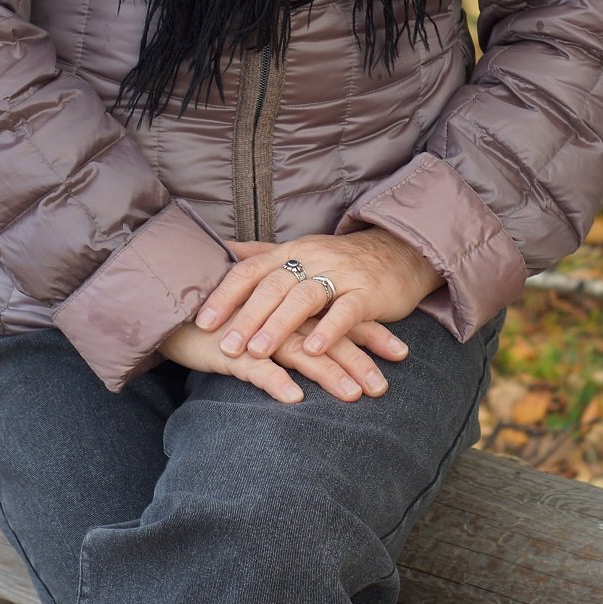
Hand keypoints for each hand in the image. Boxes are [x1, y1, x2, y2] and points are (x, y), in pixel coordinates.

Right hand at [157, 316, 395, 405]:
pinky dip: (274, 381)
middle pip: (328, 339)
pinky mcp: (230, 350)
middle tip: (383, 388)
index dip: (372, 334)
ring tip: (353, 396)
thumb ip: (298, 328)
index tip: (402, 353)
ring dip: (327, 374)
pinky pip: (255, 368)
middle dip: (358, 363)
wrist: (175, 308)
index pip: (341, 318)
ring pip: (300, 353)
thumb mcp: (269, 321)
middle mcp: (283, 320)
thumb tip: (327, 346)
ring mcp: (258, 334)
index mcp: (295, 310)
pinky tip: (294, 398)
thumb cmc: (226, 316)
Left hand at [193, 229, 441, 364]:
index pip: (251, 269)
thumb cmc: (342, 261)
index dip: (225, 294)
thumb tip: (222, 251)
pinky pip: (346, 311)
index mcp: (291, 252)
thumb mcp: (300, 252)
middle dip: (247, 316)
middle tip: (226, 346)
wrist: (400, 252)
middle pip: (273, 285)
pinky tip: (311, 350)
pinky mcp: (368, 293)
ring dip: (278, 325)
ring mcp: (341, 275)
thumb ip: (262, 254)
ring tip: (258, 352)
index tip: (202, 321)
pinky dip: (327, 330)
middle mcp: (312, 259)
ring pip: (304, 297)